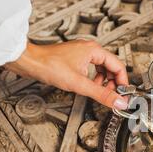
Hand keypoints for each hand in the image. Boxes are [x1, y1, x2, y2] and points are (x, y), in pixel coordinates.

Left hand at [5, 40, 128, 109]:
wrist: (29, 62)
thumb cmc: (49, 66)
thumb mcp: (79, 84)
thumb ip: (101, 94)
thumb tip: (118, 102)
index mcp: (94, 50)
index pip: (118, 66)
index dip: (123, 82)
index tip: (123, 95)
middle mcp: (90, 49)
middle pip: (111, 67)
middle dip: (113, 83)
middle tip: (111, 96)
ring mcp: (82, 53)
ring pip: (102, 69)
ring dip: (103, 82)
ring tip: (99, 92)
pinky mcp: (75, 58)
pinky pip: (92, 69)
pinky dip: (93, 79)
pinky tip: (89, 86)